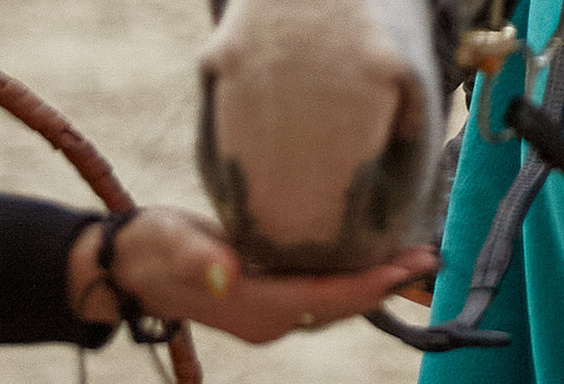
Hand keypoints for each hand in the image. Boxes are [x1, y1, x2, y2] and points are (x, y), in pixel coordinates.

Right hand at [67, 209, 436, 344]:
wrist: (132, 263)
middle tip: (431, 256)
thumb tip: (227, 276)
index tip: (407, 265)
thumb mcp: (171, 246)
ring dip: (374, 281)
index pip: (324, 298)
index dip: (368, 283)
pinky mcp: (267, 294)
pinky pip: (320, 291)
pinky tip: (372, 254)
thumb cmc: (153, 248)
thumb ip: (201, 261)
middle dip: (385, 283)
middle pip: (339, 305)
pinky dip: (352, 276)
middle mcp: (268, 317)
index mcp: (252, 307)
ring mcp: (269, 310)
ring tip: (415, 255)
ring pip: (334, 301)